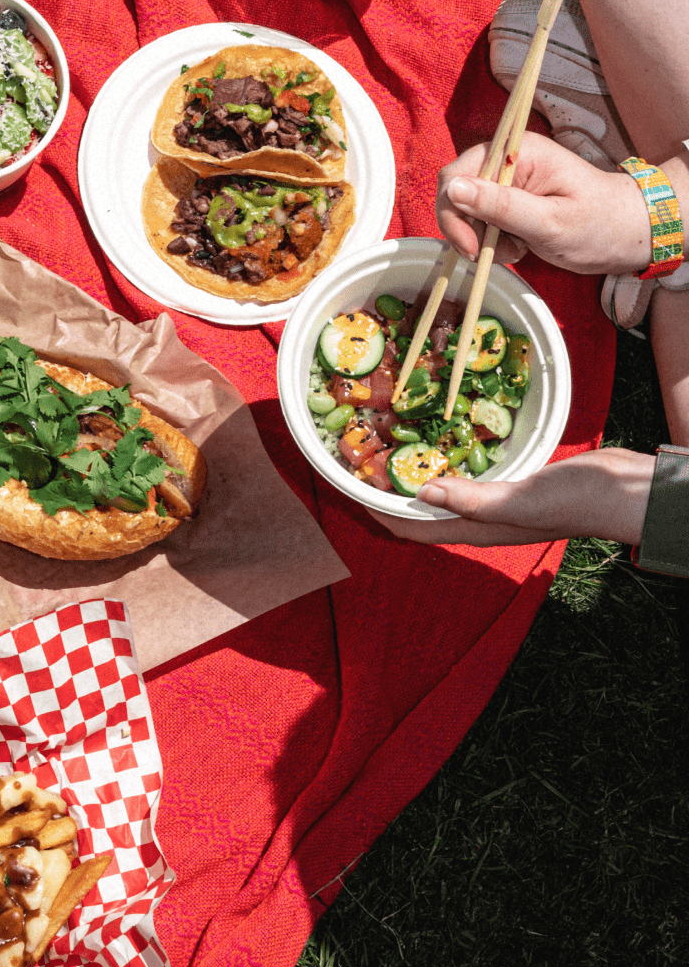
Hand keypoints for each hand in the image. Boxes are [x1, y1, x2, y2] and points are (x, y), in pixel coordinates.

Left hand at [370, 447, 653, 545]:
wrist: (622, 491)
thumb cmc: (574, 501)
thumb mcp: (519, 500)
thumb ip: (473, 498)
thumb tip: (424, 490)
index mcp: (472, 530)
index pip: (408, 527)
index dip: (374, 510)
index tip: (345, 488)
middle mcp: (475, 518)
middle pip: (416, 509)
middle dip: (385, 490)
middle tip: (358, 459)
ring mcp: (490, 500)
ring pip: (437, 489)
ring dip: (410, 473)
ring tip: (385, 445)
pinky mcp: (505, 481)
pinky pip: (462, 472)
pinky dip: (442, 458)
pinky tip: (435, 437)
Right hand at [437, 132, 650, 275]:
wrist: (626, 234)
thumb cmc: (598, 225)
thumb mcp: (549, 222)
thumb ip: (500, 206)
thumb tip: (453, 189)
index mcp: (518, 153)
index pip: (457, 173)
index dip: (453, 212)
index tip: (471, 247)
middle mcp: (506, 161)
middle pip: (455, 193)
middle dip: (467, 229)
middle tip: (491, 254)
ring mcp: (505, 181)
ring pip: (464, 212)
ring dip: (481, 238)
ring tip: (517, 250)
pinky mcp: (507, 200)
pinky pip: (479, 221)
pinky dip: (490, 241)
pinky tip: (518, 247)